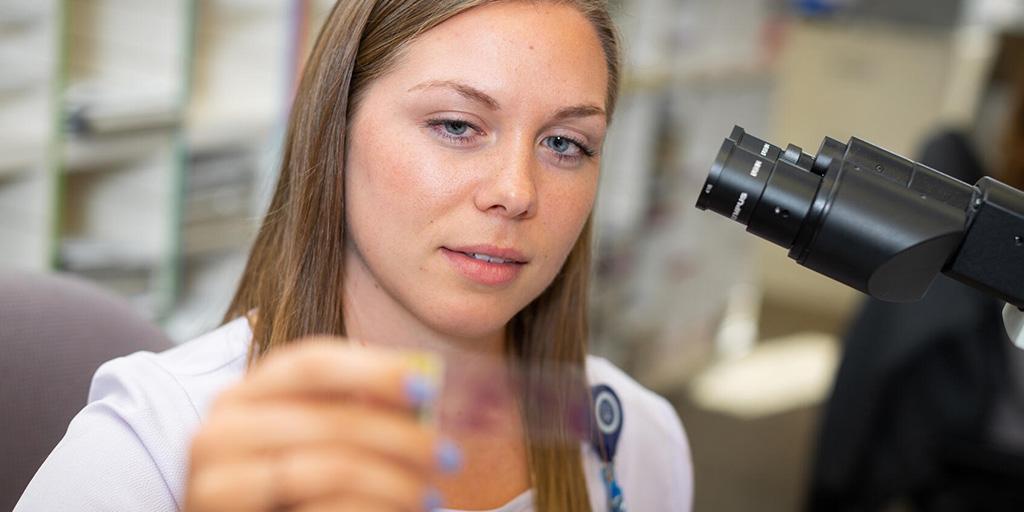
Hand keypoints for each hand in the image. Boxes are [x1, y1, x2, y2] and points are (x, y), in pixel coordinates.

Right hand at [184, 338, 459, 511]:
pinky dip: (372, 511)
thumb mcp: (316, 440)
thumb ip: (354, 409)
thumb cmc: (289, 491)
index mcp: (243, 394)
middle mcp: (219, 431)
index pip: (311, 362)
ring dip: (394, 481)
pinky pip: (319, 511)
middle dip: (402, 437)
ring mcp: (217, 483)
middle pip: (330, 418)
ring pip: (327, 468)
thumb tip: (421, 382)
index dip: (374, 370)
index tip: (428, 386)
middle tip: (450, 456)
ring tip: (430, 496)